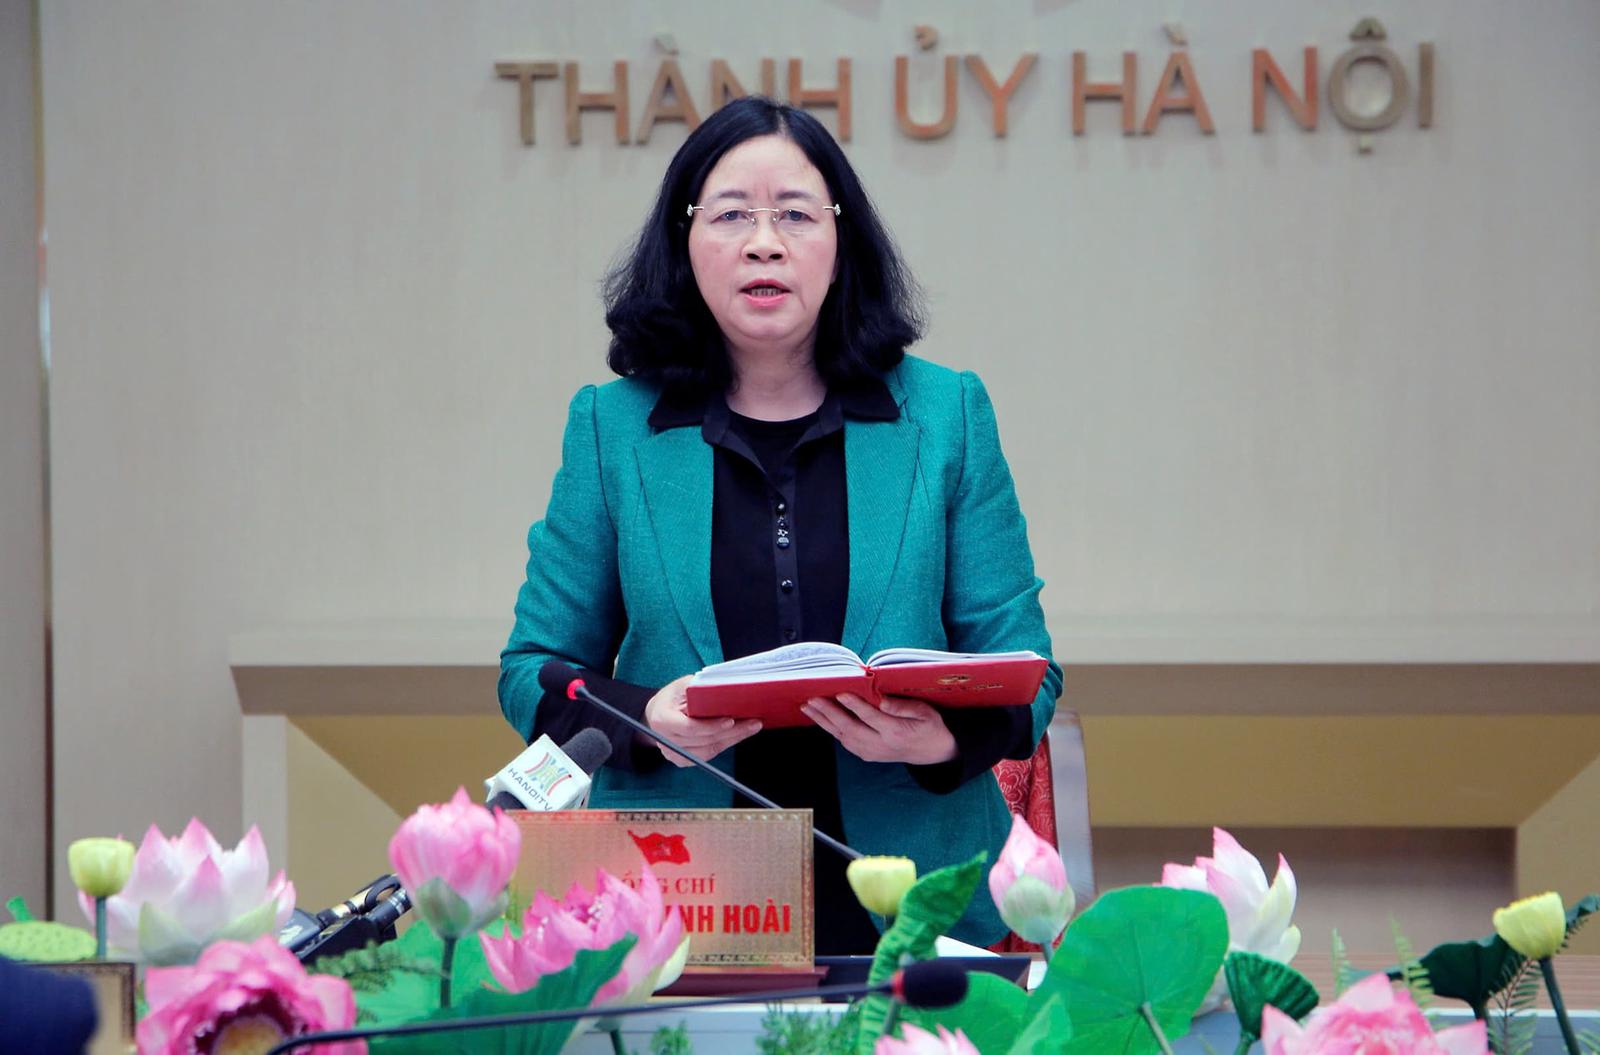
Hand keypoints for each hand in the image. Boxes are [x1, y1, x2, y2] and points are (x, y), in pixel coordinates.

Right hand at [643, 674, 761, 766]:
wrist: (658, 713)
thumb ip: (698, 689)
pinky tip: (739, 734)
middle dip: (732, 732)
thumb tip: (726, 690)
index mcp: (662, 720)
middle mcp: (665, 740)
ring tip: (752, 727)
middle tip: (753, 722)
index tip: (731, 720)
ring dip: (733, 739)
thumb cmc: (672, 696)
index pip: (689, 728)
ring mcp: (673, 754)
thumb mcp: (682, 685)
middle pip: (704, 740)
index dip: (711, 726)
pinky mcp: (683, 760)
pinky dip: (726, 744)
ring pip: (709, 750)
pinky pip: (708, 754)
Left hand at [800, 693, 956, 764]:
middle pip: (850, 729)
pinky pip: (845, 742)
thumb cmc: (930, 726)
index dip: (855, 706)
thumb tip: (881, 700)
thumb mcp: (926, 712)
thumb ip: (903, 707)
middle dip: (829, 713)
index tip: (841, 693)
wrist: (934, 752)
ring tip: (808, 707)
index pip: (871, 717)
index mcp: (896, 733)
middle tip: (812, 699)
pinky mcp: (868, 755)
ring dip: (824, 722)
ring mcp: (873, 752)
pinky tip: (821, 718)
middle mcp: (881, 745)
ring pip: (843, 737)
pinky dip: (831, 729)